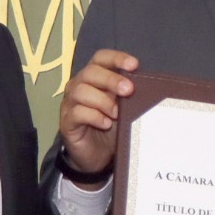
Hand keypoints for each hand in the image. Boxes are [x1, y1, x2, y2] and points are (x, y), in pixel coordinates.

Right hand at [57, 49, 137, 178]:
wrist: (97, 156)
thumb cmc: (111, 127)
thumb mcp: (125, 109)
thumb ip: (130, 95)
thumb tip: (148, 86)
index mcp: (94, 77)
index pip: (101, 58)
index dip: (116, 58)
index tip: (134, 65)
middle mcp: (79, 85)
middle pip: (91, 72)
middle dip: (111, 79)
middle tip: (128, 91)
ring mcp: (70, 103)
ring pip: (81, 91)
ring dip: (103, 101)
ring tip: (116, 114)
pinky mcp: (66, 121)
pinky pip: (78, 112)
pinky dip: (95, 117)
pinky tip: (106, 124)